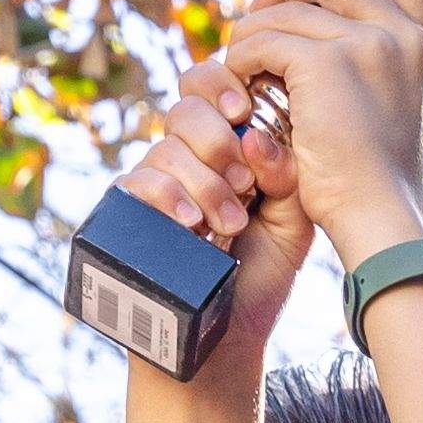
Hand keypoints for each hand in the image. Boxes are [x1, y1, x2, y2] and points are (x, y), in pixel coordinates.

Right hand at [113, 49, 326, 385]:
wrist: (225, 338)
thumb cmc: (262, 276)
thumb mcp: (292, 222)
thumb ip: (287, 174)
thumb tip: (256, 136)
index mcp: (226, 144)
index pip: (210, 85)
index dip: (223, 84)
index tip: (244, 110)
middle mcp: (187, 157)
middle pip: (185, 107)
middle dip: (217, 138)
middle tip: (245, 182)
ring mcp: (156, 184)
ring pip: (166, 146)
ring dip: (206, 182)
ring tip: (233, 224)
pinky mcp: (130, 214)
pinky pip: (138, 182)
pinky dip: (169, 197)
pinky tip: (194, 225)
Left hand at [209, 0, 422, 264]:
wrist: (381, 218)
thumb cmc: (377, 184)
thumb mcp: (392, 109)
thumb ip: (374, 63)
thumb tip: (320, 25)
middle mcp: (405, 35)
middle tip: (258, 7)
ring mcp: (370, 43)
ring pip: (290, 5)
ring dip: (254, 26)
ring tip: (240, 58)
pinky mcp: (329, 63)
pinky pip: (265, 38)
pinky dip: (242, 55)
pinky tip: (238, 80)